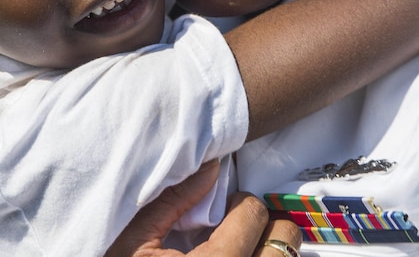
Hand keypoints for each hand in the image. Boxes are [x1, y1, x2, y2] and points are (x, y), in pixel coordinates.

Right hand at [107, 162, 302, 256]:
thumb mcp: (133, 244)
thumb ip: (172, 202)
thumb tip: (210, 168)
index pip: (254, 213)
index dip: (240, 204)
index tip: (225, 210)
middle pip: (285, 239)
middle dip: (266, 225)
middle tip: (241, 227)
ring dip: (268, 251)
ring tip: (240, 249)